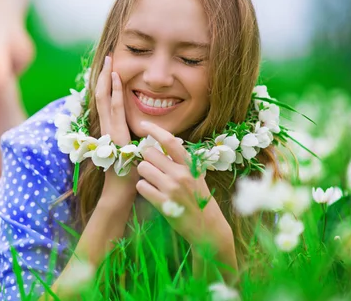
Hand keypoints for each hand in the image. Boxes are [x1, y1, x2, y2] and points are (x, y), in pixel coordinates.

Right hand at [94, 55, 137, 200]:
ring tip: (109, 62)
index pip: (106, 101)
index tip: (111, 67)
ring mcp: (109, 129)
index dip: (107, 84)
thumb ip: (136, 137)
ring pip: (106, 98)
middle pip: (103, 95)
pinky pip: (114, 109)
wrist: (121, 191)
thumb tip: (148, 127)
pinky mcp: (114, 134)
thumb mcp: (134, 150)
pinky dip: (114, 92)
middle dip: (105, 75)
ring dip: (107, 79)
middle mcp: (107, 126)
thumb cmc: (129, 174)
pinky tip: (116, 79)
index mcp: (110, 128)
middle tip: (108, 56)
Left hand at [136, 121, 231, 246]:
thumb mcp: (196, 175)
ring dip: (144, 174)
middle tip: (152, 167)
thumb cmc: (199, 198)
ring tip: (153, 181)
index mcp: (190, 165)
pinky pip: (141, 186)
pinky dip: (143, 188)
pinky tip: (152, 193)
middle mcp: (182, 174)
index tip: (143, 124)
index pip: (170, 141)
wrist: (208, 227)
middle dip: (146, 158)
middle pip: (149, 153)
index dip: (154, 129)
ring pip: (143, 168)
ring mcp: (172, 189)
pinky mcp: (164, 204)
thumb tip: (160, 144)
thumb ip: (181, 161)